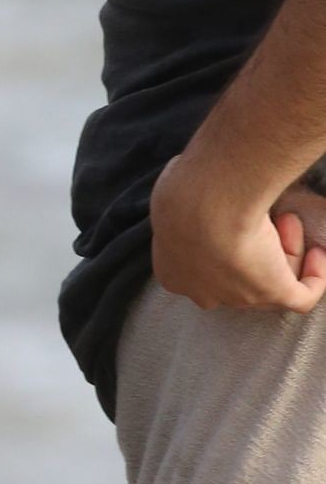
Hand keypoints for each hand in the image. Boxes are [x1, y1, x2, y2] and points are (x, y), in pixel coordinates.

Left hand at [151, 148, 325, 311]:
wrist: (204, 202)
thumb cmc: (183, 192)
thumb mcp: (173, 192)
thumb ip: (185, 202)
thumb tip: (198, 186)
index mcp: (171, 270)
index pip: (200, 263)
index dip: (219, 239)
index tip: (232, 217)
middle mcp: (203, 292)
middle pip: (235, 274)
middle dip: (252, 245)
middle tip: (264, 216)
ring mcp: (238, 298)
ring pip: (267, 280)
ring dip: (284, 249)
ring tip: (287, 218)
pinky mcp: (271, 295)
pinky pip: (300, 298)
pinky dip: (314, 277)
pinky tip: (317, 252)